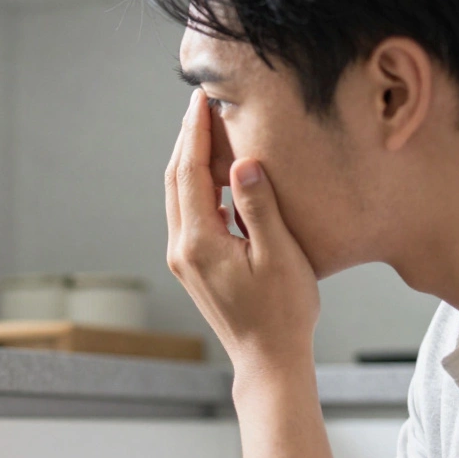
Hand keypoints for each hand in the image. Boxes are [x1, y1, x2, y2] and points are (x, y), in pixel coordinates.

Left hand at [166, 89, 319, 376]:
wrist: (268, 360)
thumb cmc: (283, 312)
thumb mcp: (279, 255)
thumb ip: (259, 207)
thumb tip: (241, 162)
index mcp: (198, 242)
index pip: (189, 172)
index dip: (195, 132)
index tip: (202, 98)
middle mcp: (181, 249)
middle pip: (175, 179)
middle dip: (187, 139)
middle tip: (202, 102)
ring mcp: (183, 259)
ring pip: (179, 196)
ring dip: (190, 160)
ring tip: (209, 128)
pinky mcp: (192, 265)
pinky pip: (189, 213)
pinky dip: (198, 186)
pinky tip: (218, 173)